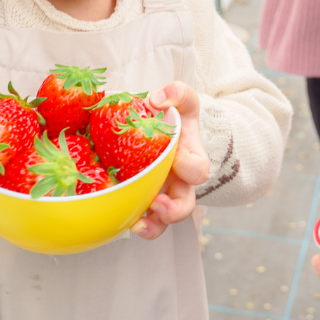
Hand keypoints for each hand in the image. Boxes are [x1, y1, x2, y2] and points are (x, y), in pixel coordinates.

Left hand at [131, 81, 211, 239]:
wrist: (165, 131)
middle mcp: (179, 183)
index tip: (175, 157)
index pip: (198, 169)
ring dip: (154, 226)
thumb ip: (177, 93)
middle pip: (185, 205)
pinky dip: (133, 224)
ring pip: (164, 221)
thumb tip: (157, 99)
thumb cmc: (174, 119)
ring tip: (137, 226)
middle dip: (173, 210)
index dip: (189, 167)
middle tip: (158, 205)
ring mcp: (162, 195)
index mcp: (190, 159)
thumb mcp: (182, 101)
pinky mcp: (144, 201)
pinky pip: (142, 220)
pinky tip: (121, 223)